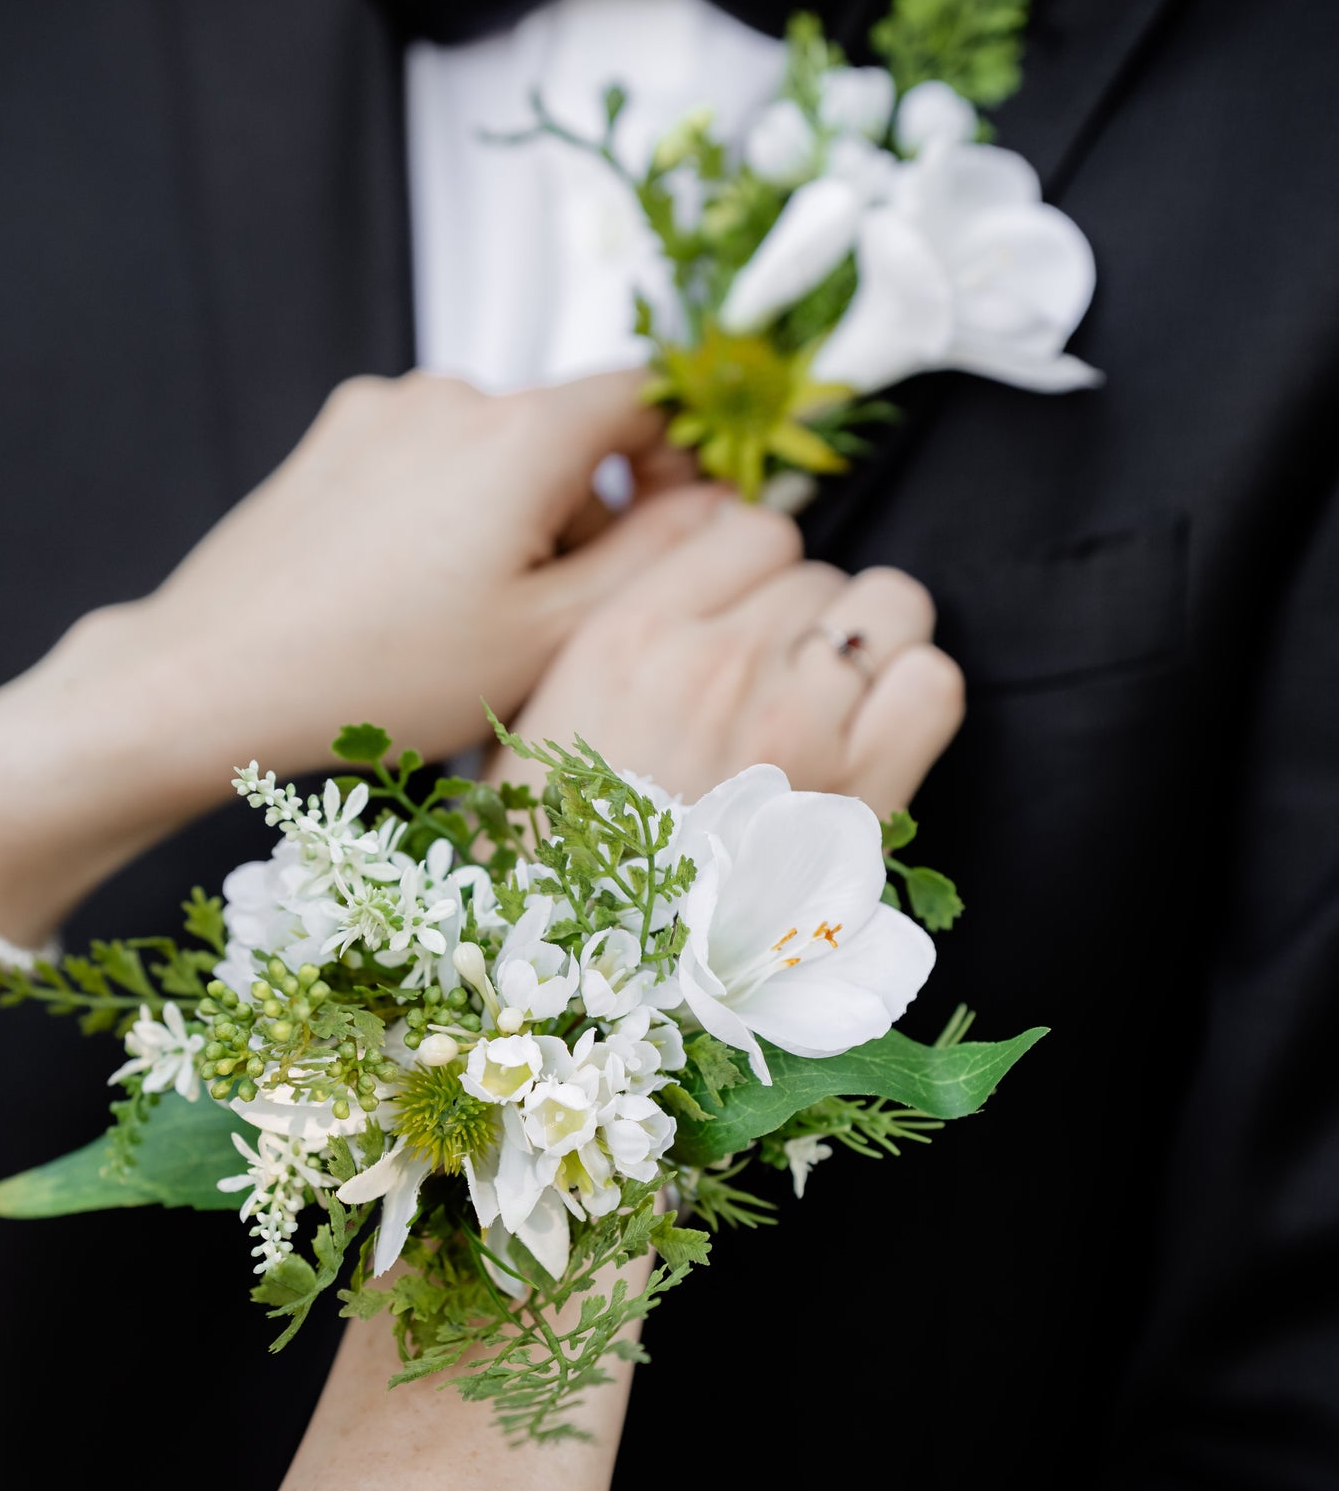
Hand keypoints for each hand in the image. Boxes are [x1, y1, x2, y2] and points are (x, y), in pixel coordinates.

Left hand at [0, 370, 707, 1076]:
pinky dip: (451, 516)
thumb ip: (659, 557)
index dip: (685, 452)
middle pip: (568, 432)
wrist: (212, 679)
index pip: (647, 393)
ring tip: (479, 626)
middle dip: (591, 512)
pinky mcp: (330, 441)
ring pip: (497, 453)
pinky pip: (428, 462)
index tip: (684, 522)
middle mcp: (450, 396)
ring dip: (519, 520)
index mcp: (520, 433)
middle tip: (568, 620)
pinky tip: (417, 600)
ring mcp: (381, 413)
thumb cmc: (380, 675)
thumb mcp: (551, 634)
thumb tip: (728, 502)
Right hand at [491, 501, 963, 817]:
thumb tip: (725, 541)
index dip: (762, 573)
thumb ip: (640, 610)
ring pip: (887, 607)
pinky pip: (931, 682)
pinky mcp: (859, 789)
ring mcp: (795, 721)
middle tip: (782, 686)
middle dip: (808, 623)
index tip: (751, 621)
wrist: (594, 963)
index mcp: (632, 631)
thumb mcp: (560, 697)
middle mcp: (717, 660)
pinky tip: (877, 730)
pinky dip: (915, 692)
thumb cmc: (569, 840)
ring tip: (835, 706)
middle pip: (819, 574)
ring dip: (870, 649)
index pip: (752, 528)